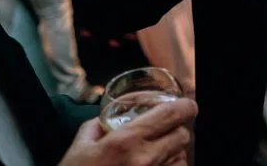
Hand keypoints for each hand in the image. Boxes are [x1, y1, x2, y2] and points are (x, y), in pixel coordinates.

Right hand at [58, 98, 196, 165]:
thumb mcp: (80, 147)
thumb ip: (97, 126)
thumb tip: (109, 117)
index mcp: (126, 141)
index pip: (172, 114)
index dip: (185, 107)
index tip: (186, 106)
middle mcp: (144, 160)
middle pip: (182, 136)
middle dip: (176, 131)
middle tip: (165, 132)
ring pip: (182, 158)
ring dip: (174, 153)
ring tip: (157, 155)